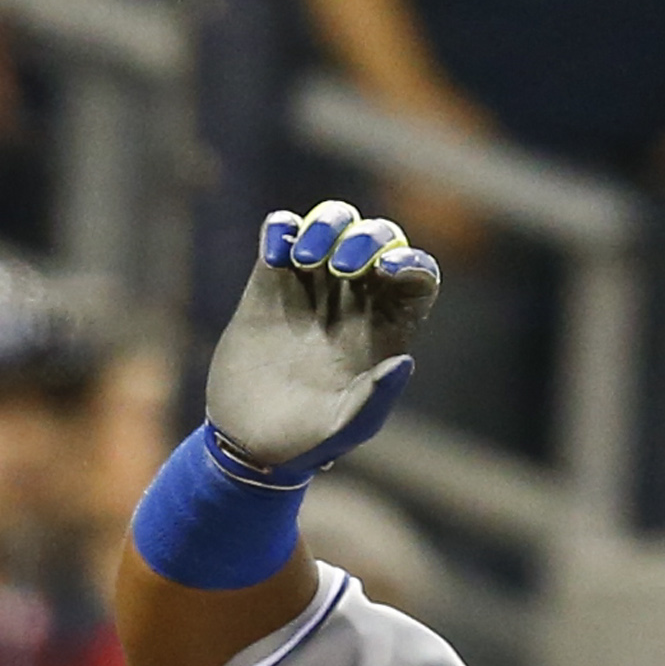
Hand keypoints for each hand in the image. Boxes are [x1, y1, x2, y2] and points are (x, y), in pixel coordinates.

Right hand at [204, 199, 440, 473]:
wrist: (248, 441)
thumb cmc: (307, 441)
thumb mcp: (347, 429)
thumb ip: (376, 399)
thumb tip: (403, 362)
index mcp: (386, 326)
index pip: (416, 274)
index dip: (410, 261)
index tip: (387, 269)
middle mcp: (354, 298)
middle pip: (377, 237)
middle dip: (365, 237)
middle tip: (341, 266)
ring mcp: (312, 286)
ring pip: (332, 224)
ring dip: (324, 226)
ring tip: (302, 259)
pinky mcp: (269, 283)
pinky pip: (281, 234)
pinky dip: (280, 229)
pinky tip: (274, 254)